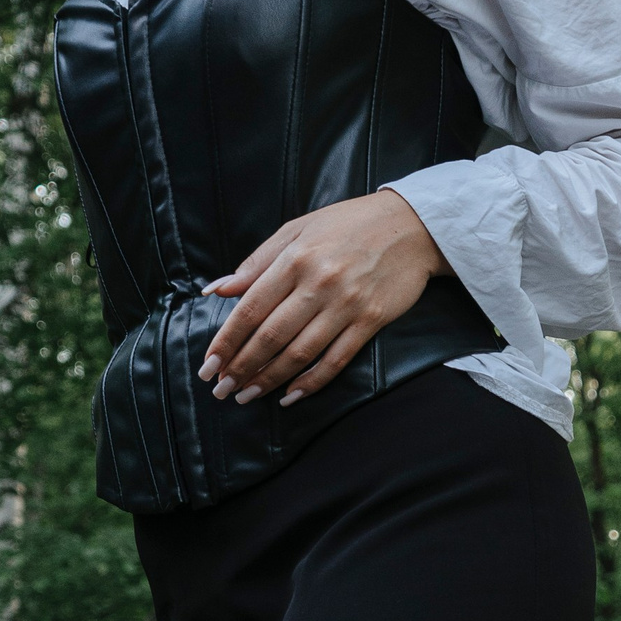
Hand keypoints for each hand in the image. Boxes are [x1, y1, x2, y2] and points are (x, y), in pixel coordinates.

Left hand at [200, 192, 448, 407]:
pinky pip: (336, 359)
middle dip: (241, 368)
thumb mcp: (297, 229)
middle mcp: (319, 282)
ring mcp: (347, 304)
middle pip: (271, 336)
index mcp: (295, 258)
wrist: (411, 225)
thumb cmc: (348, 224)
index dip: (226, 341)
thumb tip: (218, 291)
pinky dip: (312, 382)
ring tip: (247, 396)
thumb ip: (256, 263)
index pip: (250, 309)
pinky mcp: (371, 320)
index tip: (208, 365)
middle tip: (222, 390)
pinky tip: (291, 396)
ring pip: (300, 353)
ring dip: (269, 380)